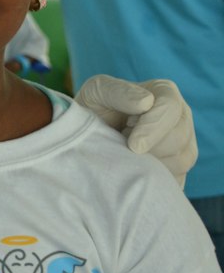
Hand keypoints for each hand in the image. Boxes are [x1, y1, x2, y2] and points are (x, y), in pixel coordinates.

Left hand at [75, 76, 196, 186]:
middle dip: (150, 147)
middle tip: (123, 144)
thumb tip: (146, 102)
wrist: (88, 136)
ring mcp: (183, 144)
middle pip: (179, 137)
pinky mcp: (178, 169)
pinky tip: (135, 171)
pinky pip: (176, 180)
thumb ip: (119, 92)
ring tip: (127, 154)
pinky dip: (154, 179)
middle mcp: (180, 117)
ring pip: (181, 161)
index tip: (133, 145)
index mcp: (164, 93)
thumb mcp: (97, 92)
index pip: (171, 108)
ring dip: (151, 164)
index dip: (153, 128)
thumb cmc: (94, 109)